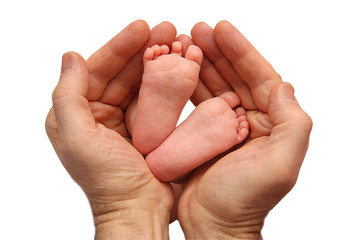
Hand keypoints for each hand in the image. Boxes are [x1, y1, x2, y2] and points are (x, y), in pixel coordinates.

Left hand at [45, 20, 176, 239]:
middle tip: (167, 30)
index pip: (97, 70)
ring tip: (177, 44)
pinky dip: (167, 84)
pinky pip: (155, 100)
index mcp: (76, 114)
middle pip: (122, 73)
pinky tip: (180, 69)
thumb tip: (71, 57)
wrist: (138, 211)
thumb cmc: (107, 182)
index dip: (118, 47)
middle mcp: (98, 114)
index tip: (141, 28)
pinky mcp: (145, 128)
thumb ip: (68, 97)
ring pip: (140, 83)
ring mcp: (124, 120)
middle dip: (143, 50)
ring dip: (158, 63)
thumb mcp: (78, 139)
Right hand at [176, 21, 311, 238]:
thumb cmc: (246, 201)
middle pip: (235, 77)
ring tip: (185, 44)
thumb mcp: (280, 165)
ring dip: (202, 65)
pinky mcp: (206, 135)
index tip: (222, 28)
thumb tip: (284, 86)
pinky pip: (199, 104)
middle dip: (218, 52)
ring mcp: (227, 127)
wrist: (214, 226)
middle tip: (198, 30)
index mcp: (272, 124)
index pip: (260, 77)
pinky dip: (190, 87)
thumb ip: (293, 124)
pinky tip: (179, 73)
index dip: (242, 51)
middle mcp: (251, 121)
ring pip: (216, 86)